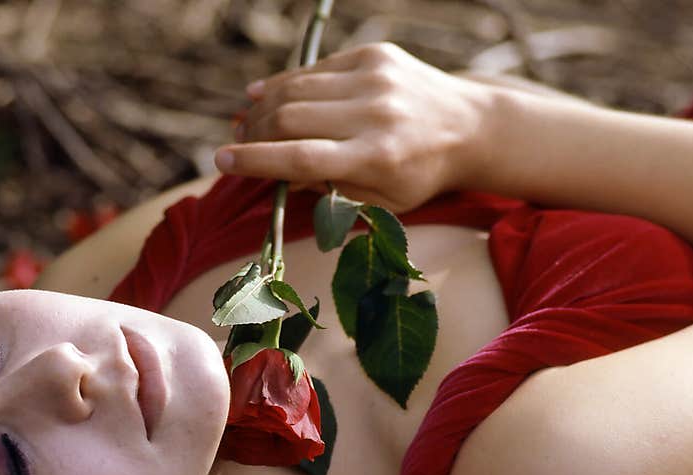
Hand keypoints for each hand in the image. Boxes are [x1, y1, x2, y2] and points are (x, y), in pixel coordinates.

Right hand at [214, 43, 488, 212]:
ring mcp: (375, 78)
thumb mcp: (380, 201)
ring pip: (296, 89)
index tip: (222, 162)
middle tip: (237, 145)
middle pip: (291, 118)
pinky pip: (315, 69)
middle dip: (253, 133)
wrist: (470, 127)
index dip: (256, 160)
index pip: (302, 158)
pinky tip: (264, 96)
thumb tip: (277, 175)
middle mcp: (376, 113)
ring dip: (263, 107)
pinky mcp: (375, 55)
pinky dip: (284, 84)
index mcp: (378, 157)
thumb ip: (329, 189)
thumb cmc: (419, 174)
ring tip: (248, 123)